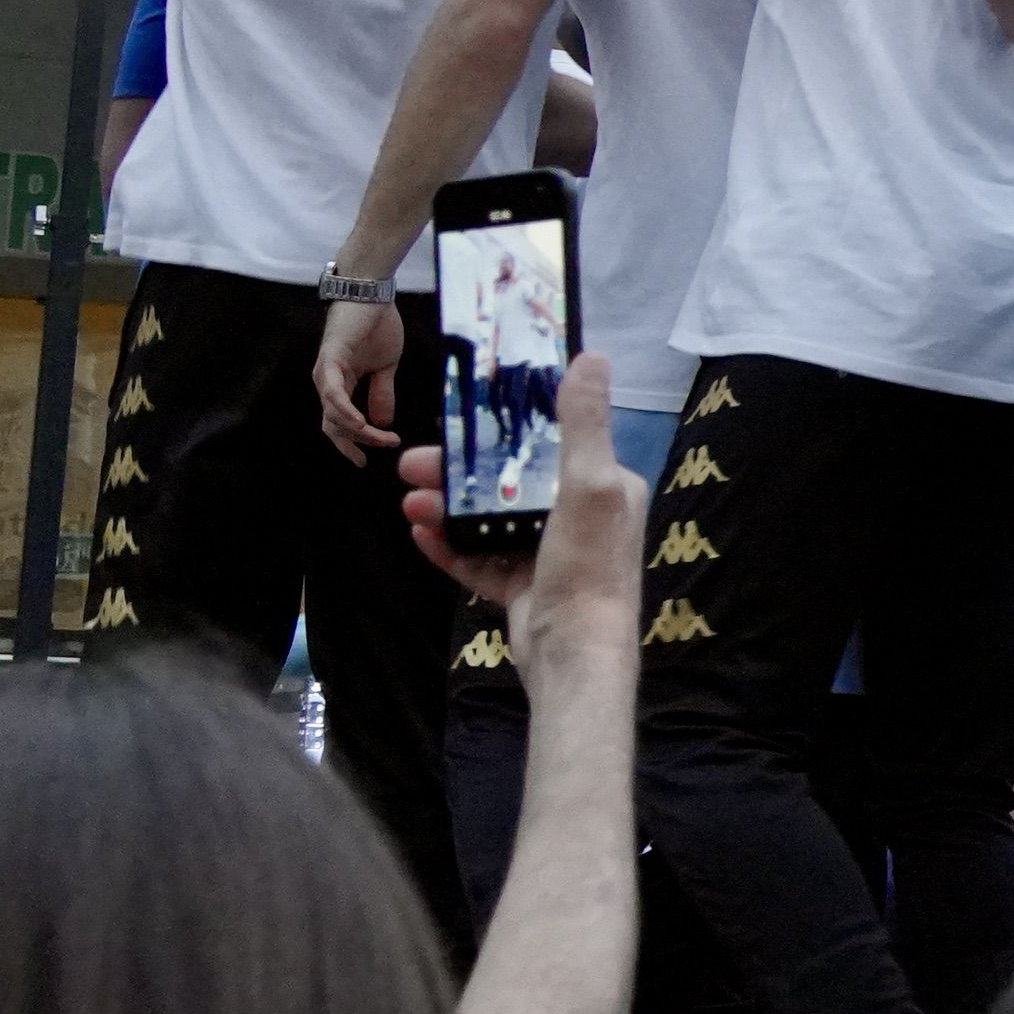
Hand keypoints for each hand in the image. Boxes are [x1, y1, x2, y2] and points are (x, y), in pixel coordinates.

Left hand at [316, 297, 408, 461]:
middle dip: (355, 443)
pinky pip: (333, 394)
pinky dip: (345, 411)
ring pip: (333, 414)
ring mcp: (326, 372)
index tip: (366, 460)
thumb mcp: (386, 367)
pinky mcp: (330, 360)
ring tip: (384, 436)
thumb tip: (384, 422)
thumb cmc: (378, 324)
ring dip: (359, 431)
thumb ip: (382, 393)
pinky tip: (361, 423)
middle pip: (332, 425)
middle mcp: (327, 382)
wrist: (374, 293)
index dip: (350, 444)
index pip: (338, 423)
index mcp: (341, 384)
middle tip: (378, 451)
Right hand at [401, 356, 645, 689]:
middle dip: (458, 471)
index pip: (547, 443)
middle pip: (508, 481)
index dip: (503, 429)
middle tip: (411, 464)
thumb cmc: (587, 567)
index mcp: (605, 487)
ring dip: (447, 508)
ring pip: (488, 520)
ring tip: (409, 501)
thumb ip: (584, 424)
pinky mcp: (523, 588)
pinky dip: (450, 547)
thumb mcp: (590, 484)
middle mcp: (580, 516)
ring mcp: (549, 554)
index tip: (460, 417)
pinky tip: (419, 534)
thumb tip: (592, 357)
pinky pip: (480, 560)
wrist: (573, 656)